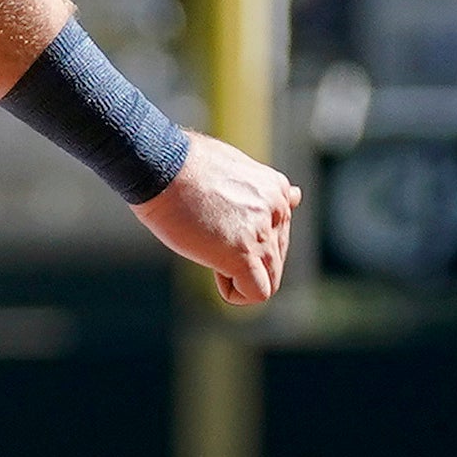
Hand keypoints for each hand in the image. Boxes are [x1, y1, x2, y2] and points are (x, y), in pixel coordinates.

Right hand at [136, 133, 297, 302]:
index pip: (276, 235)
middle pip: (274, 260)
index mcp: (276, 190)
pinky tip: (214, 269)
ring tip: (209, 249)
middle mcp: (277, 210)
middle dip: (245, 260)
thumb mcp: (235, 166)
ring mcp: (261, 233)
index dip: (244, 238)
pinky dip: (235, 293)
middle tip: (210, 239)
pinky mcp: (242, 253)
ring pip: (269, 280)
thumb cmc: (183, 163)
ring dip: (238, 276)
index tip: (217, 224)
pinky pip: (257, 293)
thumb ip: (263, 190)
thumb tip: (297, 196)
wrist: (160, 164)